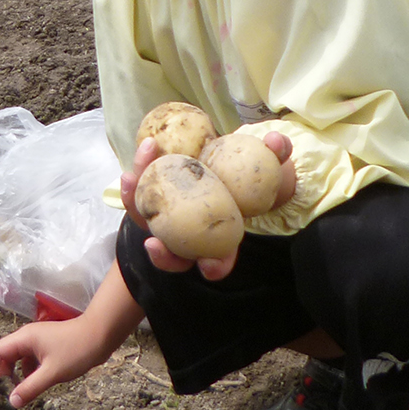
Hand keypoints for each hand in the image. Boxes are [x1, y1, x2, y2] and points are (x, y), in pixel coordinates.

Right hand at [0, 315, 111, 408]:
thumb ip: (30, 388)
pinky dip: (28, 372)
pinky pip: (30, 359)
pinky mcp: (47, 346)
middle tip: (5, 392)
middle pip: (4, 354)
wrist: (101, 335)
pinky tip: (36, 383)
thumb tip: (12, 402)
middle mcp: (27, 337)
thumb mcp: (52, 373)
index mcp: (24, 339)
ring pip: (18, 358)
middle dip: (1, 373)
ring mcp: (37, 341)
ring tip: (21, 390)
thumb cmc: (76, 350)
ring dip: (16, 374)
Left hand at [119, 128, 294, 282]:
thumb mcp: (271, 161)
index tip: (209, 265)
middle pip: (175, 255)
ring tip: (131, 179)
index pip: (220, 261)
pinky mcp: (158, 193)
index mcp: (224, 235)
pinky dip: (139, 175)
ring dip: (135, 204)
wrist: (230, 155)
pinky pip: (143, 191)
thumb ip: (277, 152)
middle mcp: (194, 232)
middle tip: (154, 242)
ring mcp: (172, 214)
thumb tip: (275, 142)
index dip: (215, 267)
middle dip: (163, 256)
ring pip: (149, 222)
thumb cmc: (254, 168)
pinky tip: (144, 149)